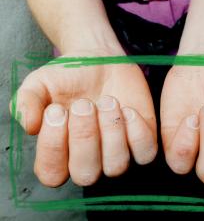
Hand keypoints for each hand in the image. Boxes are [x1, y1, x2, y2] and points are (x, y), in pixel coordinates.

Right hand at [11, 52, 156, 186]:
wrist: (100, 59)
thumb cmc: (68, 76)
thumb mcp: (40, 83)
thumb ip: (27, 102)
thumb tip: (30, 126)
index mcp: (61, 154)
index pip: (52, 174)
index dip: (53, 147)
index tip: (56, 110)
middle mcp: (89, 160)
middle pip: (86, 175)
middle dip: (84, 137)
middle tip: (83, 104)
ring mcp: (117, 153)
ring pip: (116, 167)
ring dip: (111, 132)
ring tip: (106, 101)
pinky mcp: (141, 141)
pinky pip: (145, 153)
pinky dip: (137, 132)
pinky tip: (127, 109)